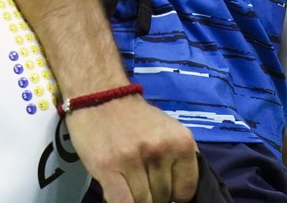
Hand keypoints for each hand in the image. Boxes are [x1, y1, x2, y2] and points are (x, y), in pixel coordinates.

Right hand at [64, 94, 198, 202]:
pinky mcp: (108, 166)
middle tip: (141, 178)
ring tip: (128, 181)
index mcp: (182, 142)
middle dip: (153, 194)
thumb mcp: (168, 131)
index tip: (163, 186)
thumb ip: (178, 159)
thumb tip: (182, 195)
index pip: (186, 190)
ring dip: (136, 198)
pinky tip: (119, 194)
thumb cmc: (134, 117)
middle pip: (163, 197)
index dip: (174, 193)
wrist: (100, 95)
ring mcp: (134, 159)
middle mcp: (160, 150)